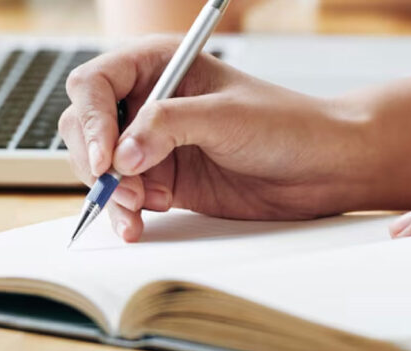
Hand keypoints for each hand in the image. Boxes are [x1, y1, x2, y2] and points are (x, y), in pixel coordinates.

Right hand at [59, 37, 371, 241]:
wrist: (323, 168)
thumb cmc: (287, 124)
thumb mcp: (226, 116)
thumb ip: (168, 126)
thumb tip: (120, 153)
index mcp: (161, 66)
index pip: (97, 83)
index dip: (92, 119)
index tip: (107, 155)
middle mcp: (152, 103)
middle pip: (87, 126)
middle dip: (96, 159)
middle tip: (120, 187)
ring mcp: (156, 144)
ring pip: (102, 166)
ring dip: (110, 191)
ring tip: (136, 209)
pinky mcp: (166, 180)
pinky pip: (127, 197)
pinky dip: (124, 213)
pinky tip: (136, 224)